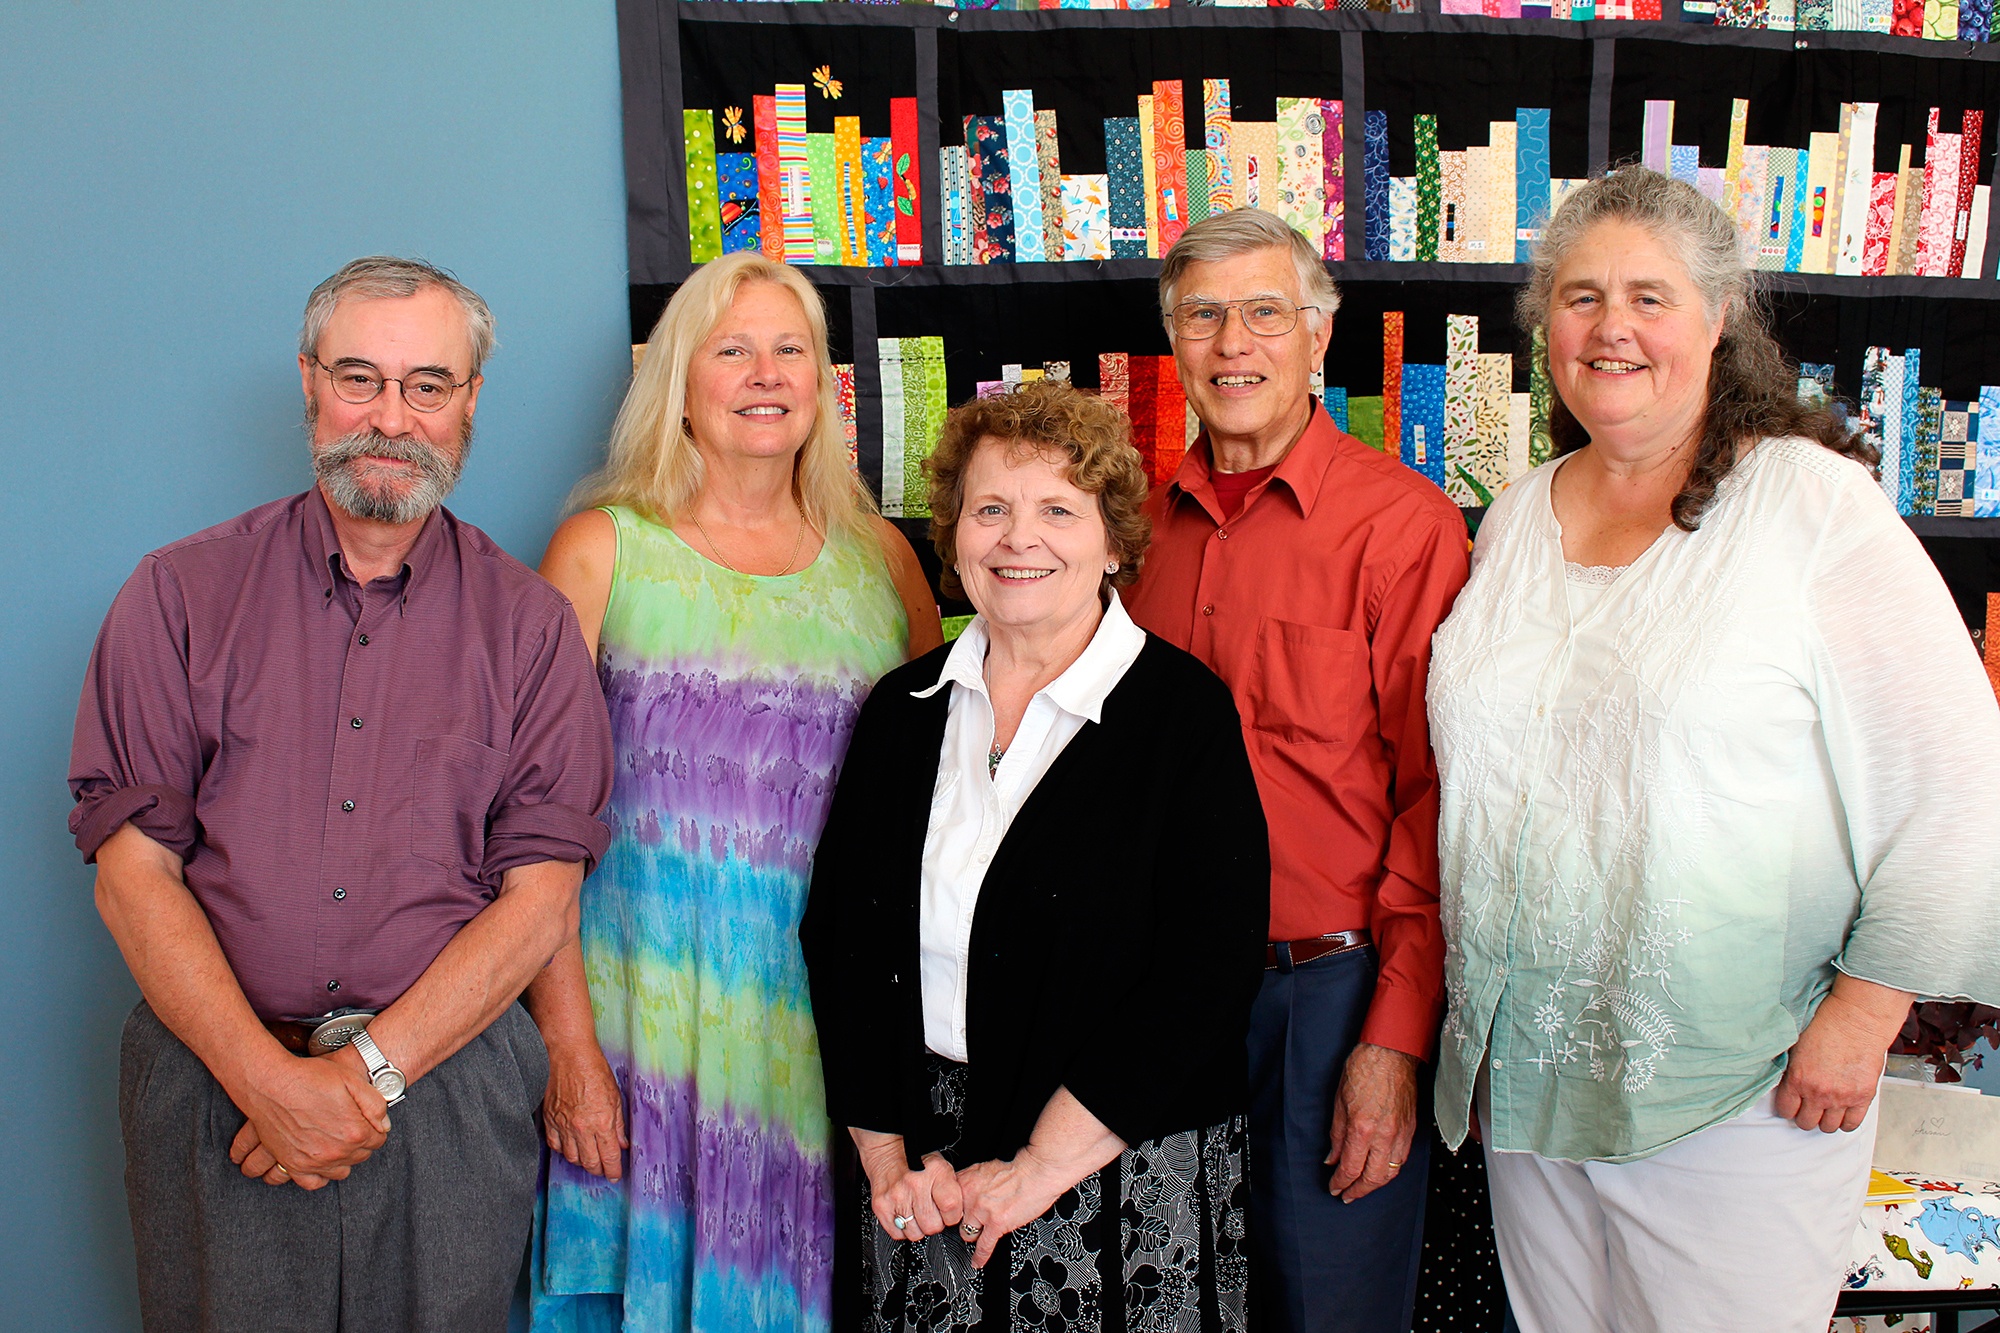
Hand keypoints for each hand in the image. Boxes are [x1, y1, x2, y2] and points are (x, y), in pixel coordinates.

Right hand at [227, 1046, 390, 1187]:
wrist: (271, 1083)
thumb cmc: (310, 1078)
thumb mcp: (352, 1080)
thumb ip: (375, 1105)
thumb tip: (384, 1125)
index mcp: (355, 1132)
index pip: (378, 1140)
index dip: (375, 1128)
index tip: (367, 1121)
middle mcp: (336, 1152)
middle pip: (360, 1156)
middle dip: (360, 1143)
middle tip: (351, 1127)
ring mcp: (313, 1161)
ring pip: (340, 1171)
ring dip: (343, 1159)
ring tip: (337, 1142)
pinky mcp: (293, 1164)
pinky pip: (312, 1183)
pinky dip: (319, 1175)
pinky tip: (321, 1162)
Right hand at [544, 1044, 628, 1179]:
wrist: (568, 1055)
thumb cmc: (594, 1070)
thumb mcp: (615, 1096)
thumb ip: (618, 1124)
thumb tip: (622, 1143)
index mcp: (602, 1122)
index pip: (609, 1157)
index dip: (613, 1170)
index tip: (615, 1175)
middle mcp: (581, 1128)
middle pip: (589, 1162)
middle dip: (598, 1169)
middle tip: (603, 1170)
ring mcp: (563, 1125)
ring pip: (571, 1157)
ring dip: (581, 1162)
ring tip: (588, 1159)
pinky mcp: (549, 1120)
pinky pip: (555, 1145)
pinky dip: (563, 1150)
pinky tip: (570, 1147)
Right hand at [854, 1130, 963, 1241]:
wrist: (887, 1153)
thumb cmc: (917, 1161)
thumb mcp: (942, 1168)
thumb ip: (953, 1190)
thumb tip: (960, 1215)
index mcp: (935, 1172)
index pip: (951, 1209)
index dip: (952, 1216)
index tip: (949, 1214)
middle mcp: (915, 1184)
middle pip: (932, 1226)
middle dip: (935, 1223)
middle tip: (931, 1212)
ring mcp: (896, 1196)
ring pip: (915, 1234)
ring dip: (918, 1227)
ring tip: (916, 1213)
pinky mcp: (881, 1206)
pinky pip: (897, 1233)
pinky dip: (902, 1228)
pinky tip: (904, 1215)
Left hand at [954, 1154, 1071, 1268]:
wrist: (1037, 1173)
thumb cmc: (1017, 1169)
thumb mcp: (986, 1169)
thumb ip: (972, 1183)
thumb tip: (966, 1194)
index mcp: (966, 1180)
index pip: (948, 1202)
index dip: (953, 1211)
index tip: (954, 1216)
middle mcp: (970, 1195)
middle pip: (956, 1219)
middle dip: (965, 1221)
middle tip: (973, 1221)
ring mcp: (982, 1210)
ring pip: (968, 1233)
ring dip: (975, 1234)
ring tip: (981, 1233)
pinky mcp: (996, 1223)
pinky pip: (983, 1245)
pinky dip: (980, 1256)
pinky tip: (977, 1262)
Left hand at [1326, 1043, 1419, 1202]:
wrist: (1391, 1052)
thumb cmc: (1363, 1069)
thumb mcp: (1339, 1101)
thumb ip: (1336, 1134)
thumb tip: (1332, 1158)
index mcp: (1362, 1128)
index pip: (1350, 1167)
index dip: (1340, 1183)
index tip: (1334, 1188)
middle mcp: (1384, 1135)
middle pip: (1373, 1178)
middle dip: (1358, 1191)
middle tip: (1347, 1196)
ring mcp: (1401, 1133)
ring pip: (1391, 1172)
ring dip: (1376, 1185)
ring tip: (1362, 1188)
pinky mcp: (1411, 1129)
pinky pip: (1402, 1159)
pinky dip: (1390, 1170)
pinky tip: (1380, 1172)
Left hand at [1776, 978, 1911, 1132]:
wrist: (1857, 1020)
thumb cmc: (1827, 1024)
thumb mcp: (1796, 1045)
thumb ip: (1791, 1068)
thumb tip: (1785, 1081)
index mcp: (1797, 1078)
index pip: (1785, 1110)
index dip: (1787, 1108)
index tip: (1791, 1104)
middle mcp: (1818, 1092)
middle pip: (1806, 1122)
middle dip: (1805, 1116)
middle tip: (1808, 1107)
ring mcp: (1841, 1097)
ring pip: (1828, 1127)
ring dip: (1825, 1120)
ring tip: (1826, 1109)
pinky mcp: (1862, 1097)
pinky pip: (1852, 1124)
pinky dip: (1846, 1122)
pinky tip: (1843, 1112)